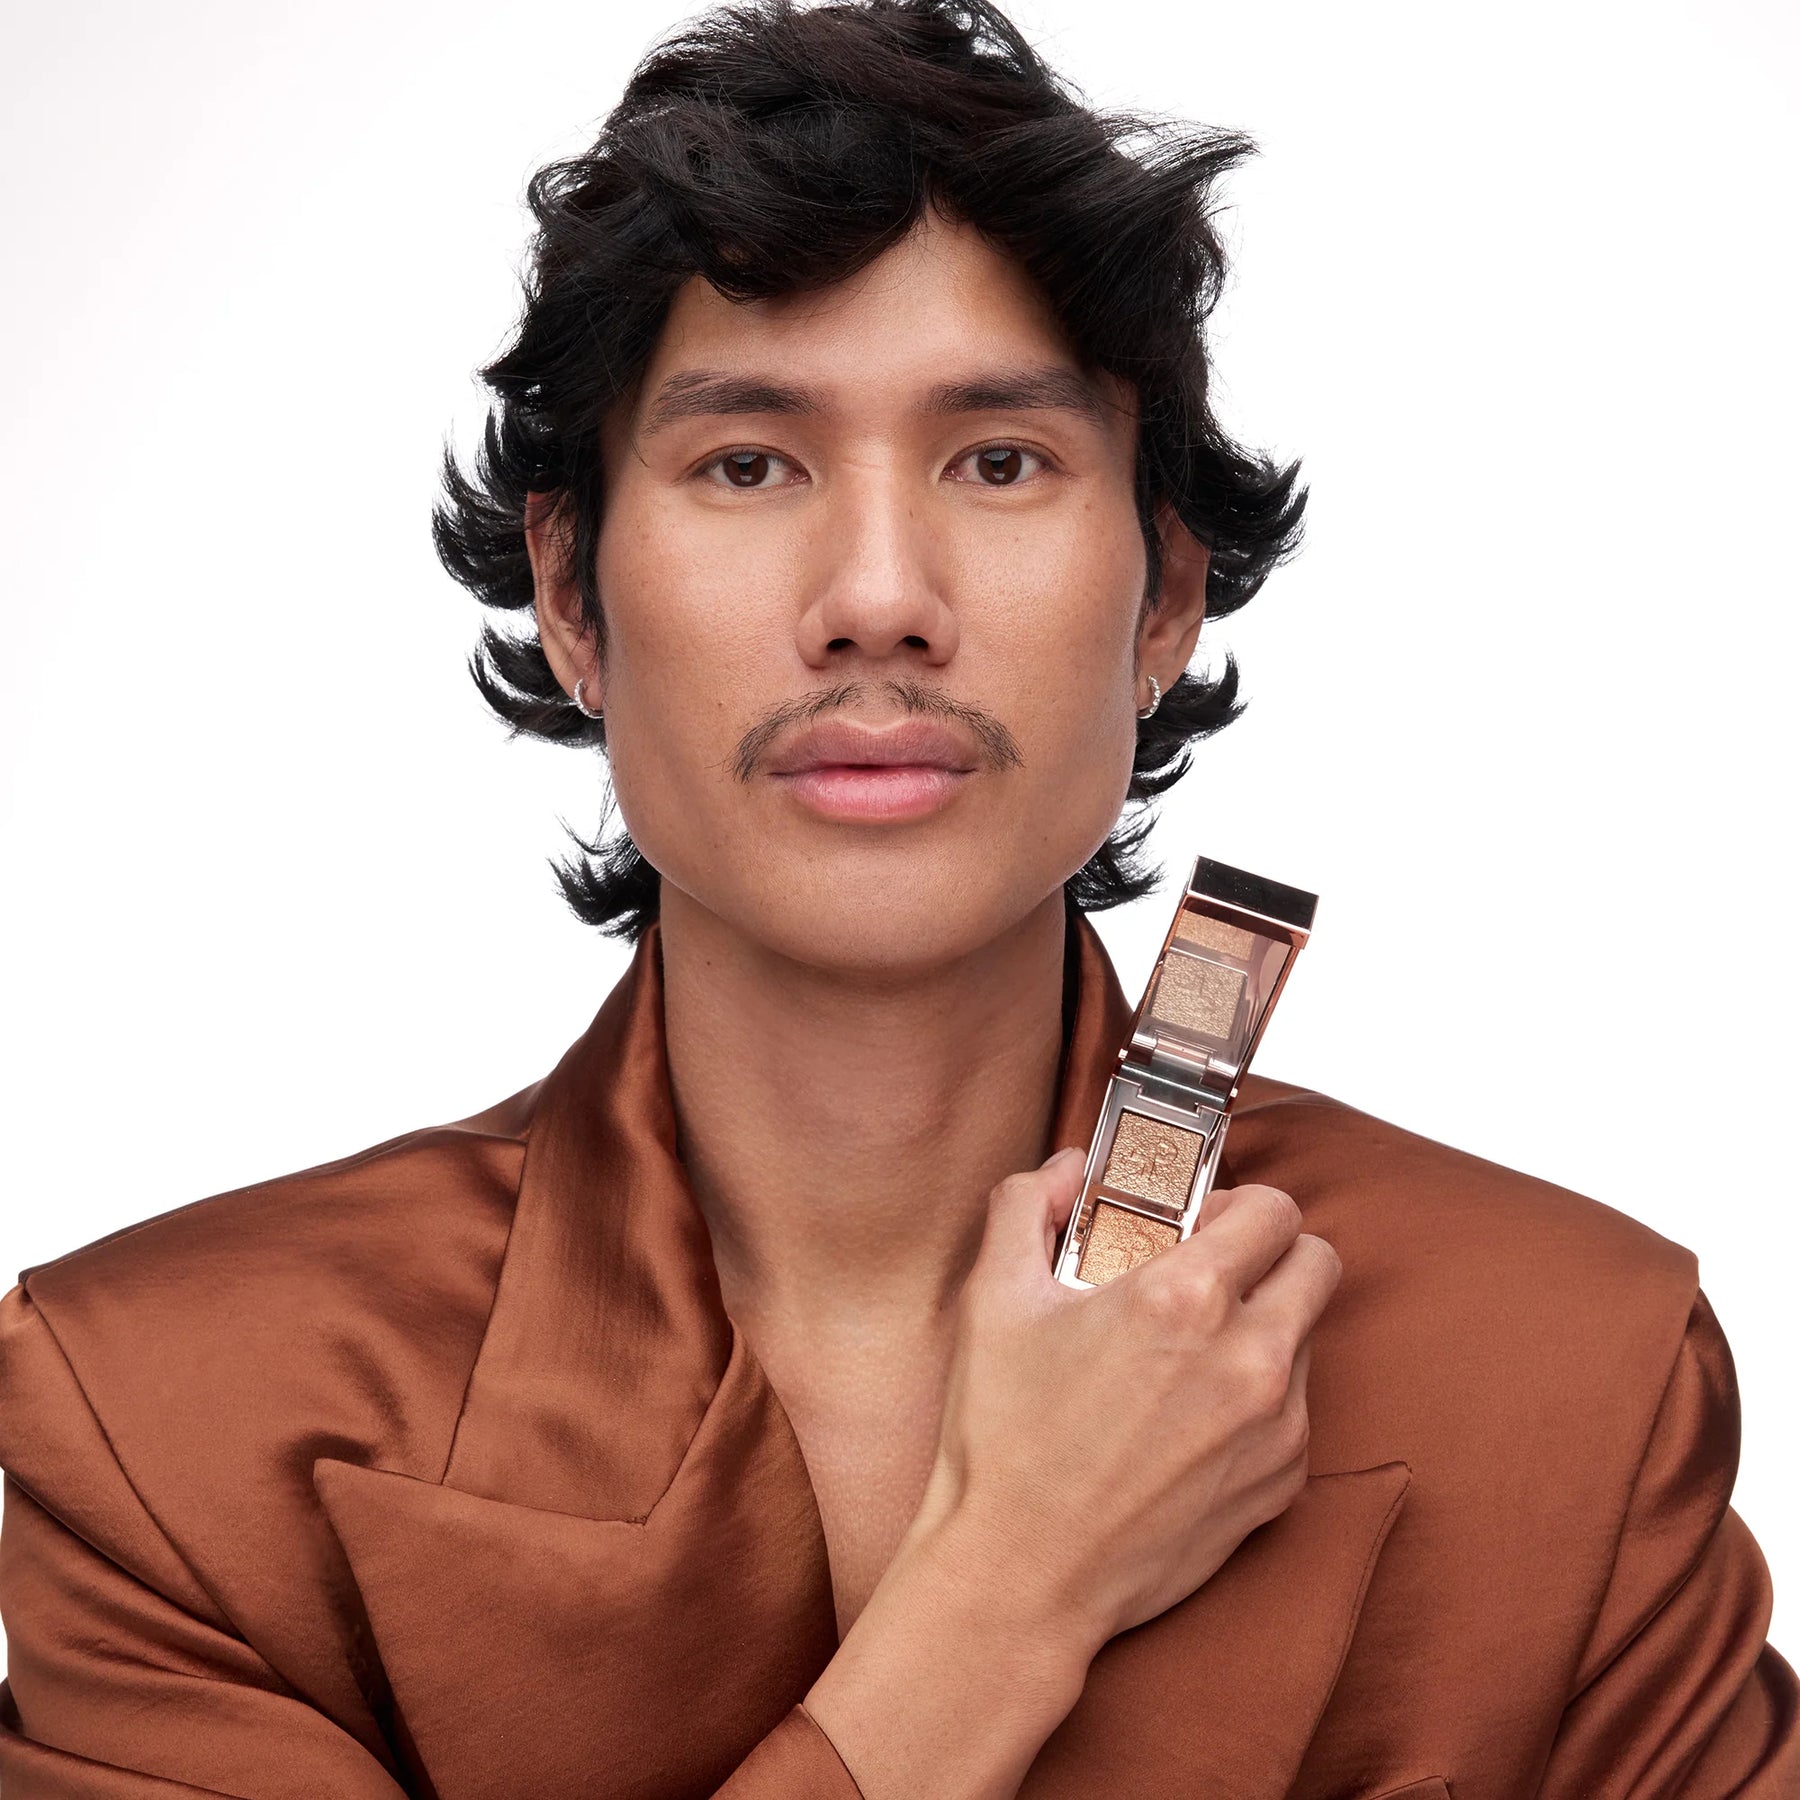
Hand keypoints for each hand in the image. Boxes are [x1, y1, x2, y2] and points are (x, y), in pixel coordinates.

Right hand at [908, 1148, 1341, 1657]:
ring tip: (1190, 1350)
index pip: (1274, 1209)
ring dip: (1265, 1325)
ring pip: (1308, 1337)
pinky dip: (1258, 1397)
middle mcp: (1248, 1357)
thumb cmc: (1004, 1439)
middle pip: (1317, 1262)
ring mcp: (1275, 1427)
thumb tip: (1071, 1170)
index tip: (1199, 1222)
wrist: (1021, 1576)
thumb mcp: (992, 1296)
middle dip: (1273, 1253)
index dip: (1236, 1203)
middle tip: (1213, 1270)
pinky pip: (1296, 1409)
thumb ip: (1029, 1203)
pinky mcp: (1281, 1484)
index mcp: (1185, 1298)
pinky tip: (1190, 1415)